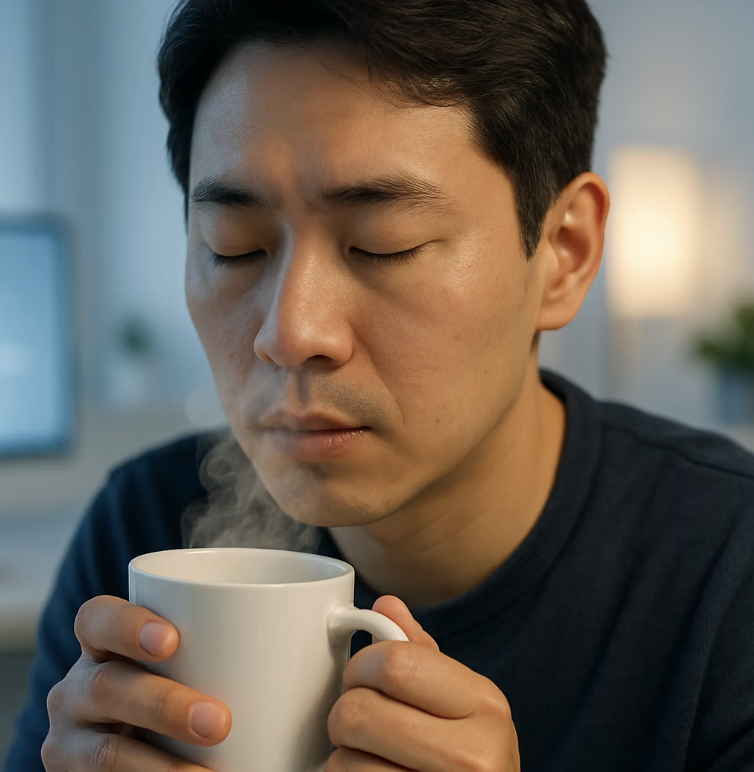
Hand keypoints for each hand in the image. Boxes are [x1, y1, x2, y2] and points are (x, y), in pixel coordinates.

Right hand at [42, 595, 230, 770]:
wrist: (155, 748)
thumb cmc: (189, 685)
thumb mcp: (196, 659)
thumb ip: (233, 638)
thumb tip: (324, 622)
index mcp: (104, 643)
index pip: (98, 619)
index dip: (128, 625)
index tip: (174, 641)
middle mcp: (77, 688)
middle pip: (107, 687)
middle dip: (165, 705)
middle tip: (221, 722)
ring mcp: (71, 741)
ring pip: (107, 754)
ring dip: (163, 768)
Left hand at [327, 596, 519, 770]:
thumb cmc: (466, 759)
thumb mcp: (460, 702)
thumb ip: (422, 654)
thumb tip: (387, 604)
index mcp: (486, 704)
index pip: (394, 662)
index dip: (362, 666)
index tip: (363, 677)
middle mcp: (475, 756)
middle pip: (359, 711)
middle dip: (345, 714)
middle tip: (360, 723)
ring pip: (344, 763)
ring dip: (344, 760)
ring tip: (371, 760)